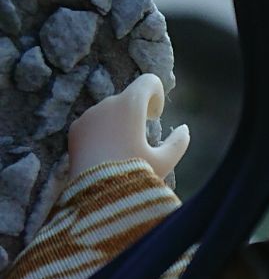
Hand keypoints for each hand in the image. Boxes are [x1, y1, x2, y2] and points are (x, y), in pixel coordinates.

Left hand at [66, 75, 189, 185]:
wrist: (94, 197)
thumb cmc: (133, 176)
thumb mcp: (164, 162)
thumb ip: (178, 142)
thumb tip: (183, 129)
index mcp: (130, 105)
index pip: (148, 81)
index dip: (156, 95)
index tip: (154, 117)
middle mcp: (107, 104)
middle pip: (128, 98)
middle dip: (136, 113)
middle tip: (140, 140)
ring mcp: (88, 115)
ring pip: (110, 111)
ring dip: (119, 123)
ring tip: (121, 153)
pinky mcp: (75, 129)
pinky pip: (93, 123)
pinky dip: (102, 132)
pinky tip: (104, 156)